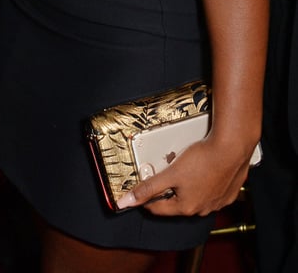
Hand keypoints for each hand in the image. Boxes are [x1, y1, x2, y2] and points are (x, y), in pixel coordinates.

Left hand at [116, 137, 253, 217]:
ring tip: (185, 167)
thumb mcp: (170, 173)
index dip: (146, 199)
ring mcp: (216, 202)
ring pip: (194, 196)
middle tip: (165, 172)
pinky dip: (204, 182)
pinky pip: (210, 190)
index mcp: (186, 207)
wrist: (231, 148)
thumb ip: (148, 188)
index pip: (158, 208)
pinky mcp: (227, 192)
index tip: (140, 191)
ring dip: (186, 186)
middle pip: (176, 202)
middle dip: (168, 189)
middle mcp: (202, 209)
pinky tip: (202, 169)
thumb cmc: (203, 160)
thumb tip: (126, 202)